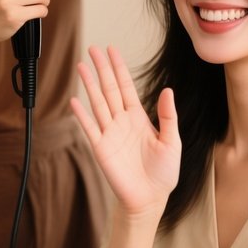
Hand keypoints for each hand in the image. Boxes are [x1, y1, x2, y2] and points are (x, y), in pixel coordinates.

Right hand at [71, 45, 180, 220]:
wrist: (150, 199)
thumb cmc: (164, 173)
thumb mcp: (172, 141)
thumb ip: (168, 116)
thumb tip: (167, 89)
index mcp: (139, 117)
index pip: (126, 86)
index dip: (119, 68)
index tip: (111, 50)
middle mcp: (122, 121)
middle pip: (109, 89)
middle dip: (101, 68)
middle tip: (92, 48)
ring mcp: (110, 134)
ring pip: (97, 103)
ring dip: (89, 84)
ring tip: (81, 66)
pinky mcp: (101, 149)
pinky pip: (89, 128)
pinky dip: (81, 115)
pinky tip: (74, 100)